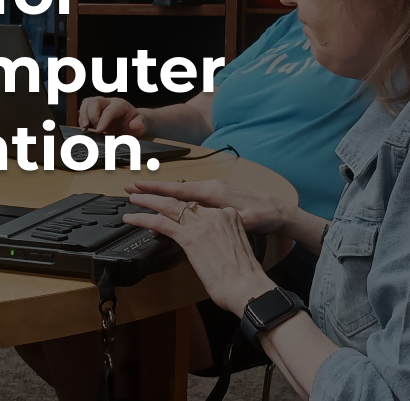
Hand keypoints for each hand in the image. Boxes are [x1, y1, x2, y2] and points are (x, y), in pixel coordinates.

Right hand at [79, 97, 148, 136]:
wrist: (132, 123)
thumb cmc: (136, 123)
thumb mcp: (141, 125)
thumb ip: (139, 124)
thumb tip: (135, 124)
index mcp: (121, 105)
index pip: (110, 110)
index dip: (103, 120)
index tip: (99, 130)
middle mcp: (109, 102)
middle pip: (95, 101)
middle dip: (91, 115)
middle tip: (93, 129)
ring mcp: (101, 106)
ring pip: (87, 103)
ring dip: (83, 115)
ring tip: (85, 128)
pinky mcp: (94, 111)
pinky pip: (84, 109)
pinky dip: (81, 117)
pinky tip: (84, 127)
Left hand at [122, 195, 276, 314]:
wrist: (247, 287)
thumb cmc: (244, 277)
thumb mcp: (234, 250)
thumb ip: (219, 242)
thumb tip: (205, 248)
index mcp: (229, 217)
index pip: (199, 207)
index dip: (181, 209)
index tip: (170, 210)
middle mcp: (215, 215)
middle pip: (182, 201)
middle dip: (160, 195)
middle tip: (144, 191)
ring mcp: (201, 224)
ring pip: (168, 206)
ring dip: (148, 202)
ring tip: (134, 199)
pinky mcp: (189, 237)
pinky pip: (160, 223)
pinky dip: (143, 219)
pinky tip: (132, 218)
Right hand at [124, 178, 291, 234]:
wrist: (281, 211)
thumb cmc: (265, 215)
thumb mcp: (249, 221)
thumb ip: (229, 218)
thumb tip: (216, 218)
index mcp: (214, 193)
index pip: (177, 191)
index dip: (155, 191)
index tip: (136, 189)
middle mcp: (211, 188)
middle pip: (174, 189)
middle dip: (151, 189)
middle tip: (129, 188)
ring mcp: (213, 192)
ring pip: (181, 193)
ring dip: (162, 194)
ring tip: (143, 195)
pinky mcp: (216, 197)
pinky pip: (190, 198)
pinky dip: (176, 199)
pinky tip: (170, 204)